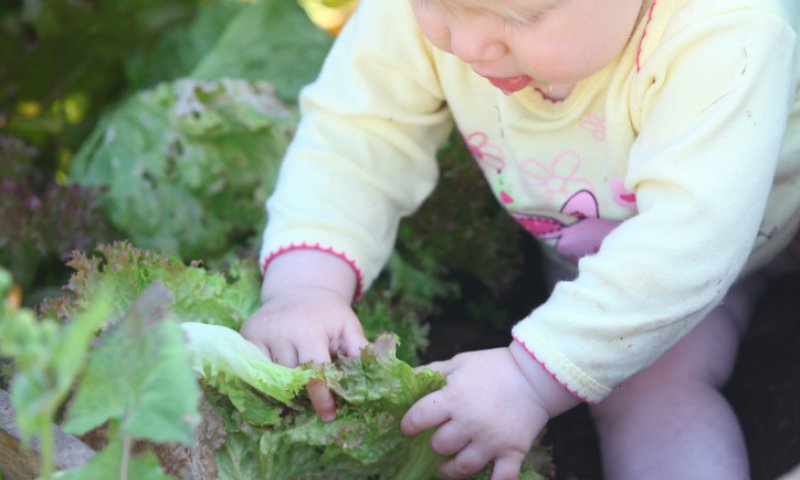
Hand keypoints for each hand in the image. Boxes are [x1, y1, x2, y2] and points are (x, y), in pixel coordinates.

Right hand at [240, 250, 367, 420]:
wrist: (298, 288)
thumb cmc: (327, 312)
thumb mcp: (348, 325)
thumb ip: (358, 348)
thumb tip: (374, 371)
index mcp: (308, 329)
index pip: (313, 370)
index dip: (321, 396)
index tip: (329, 415)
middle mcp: (280, 331)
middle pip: (291, 377)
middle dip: (305, 392)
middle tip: (316, 401)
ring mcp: (259, 333)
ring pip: (272, 376)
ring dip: (286, 386)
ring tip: (299, 387)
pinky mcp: (246, 335)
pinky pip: (256, 368)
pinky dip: (268, 377)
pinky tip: (281, 377)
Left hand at [400, 342, 578, 478]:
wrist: (533, 375)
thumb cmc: (492, 367)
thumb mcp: (458, 363)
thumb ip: (431, 372)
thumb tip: (405, 378)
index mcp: (454, 397)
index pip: (419, 417)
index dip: (409, 424)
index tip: (408, 428)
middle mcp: (470, 422)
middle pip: (439, 445)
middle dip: (434, 444)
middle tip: (437, 441)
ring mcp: (491, 440)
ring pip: (462, 467)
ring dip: (451, 468)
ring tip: (447, 464)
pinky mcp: (512, 452)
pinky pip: (500, 479)